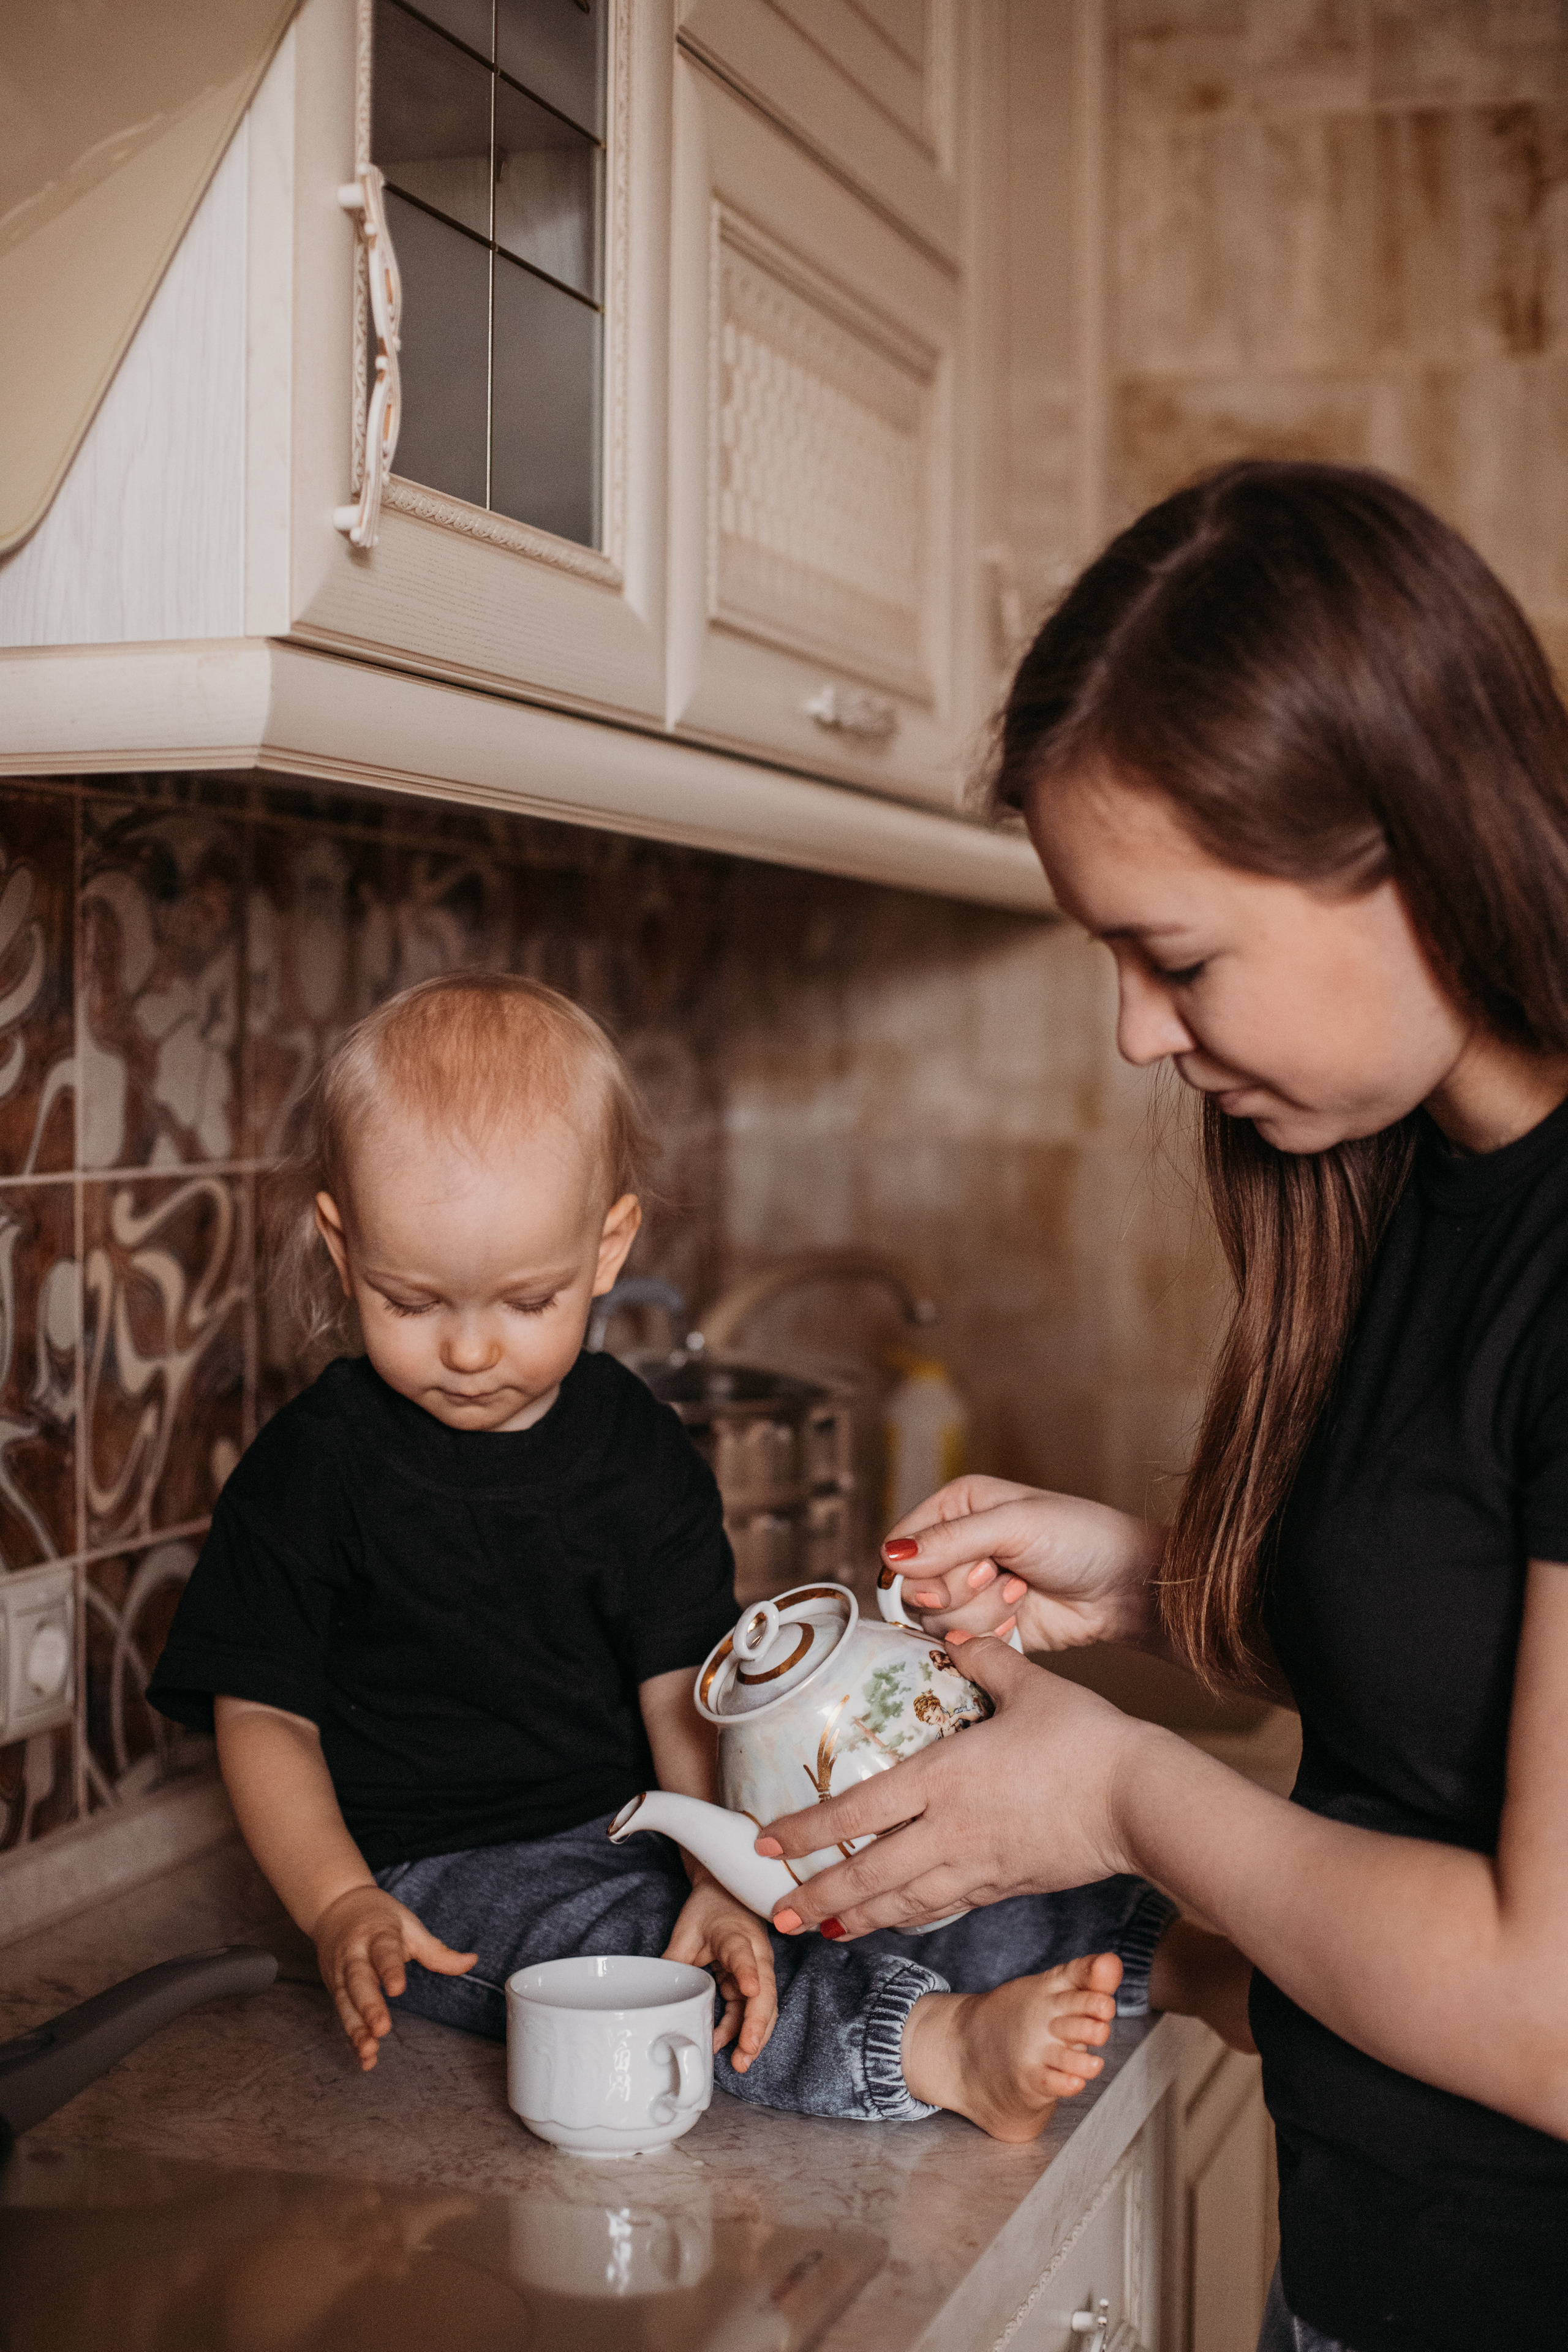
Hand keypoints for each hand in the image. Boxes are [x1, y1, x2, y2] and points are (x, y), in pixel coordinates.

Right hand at [312, 1884, 476, 2070]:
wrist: (336, 1907)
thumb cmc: (378, 1918)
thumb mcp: (408, 1926)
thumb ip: (436, 1950)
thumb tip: (472, 1961)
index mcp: (377, 1934)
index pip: (384, 1952)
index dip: (390, 1970)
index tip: (397, 1989)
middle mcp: (354, 1955)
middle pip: (359, 1981)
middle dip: (369, 2006)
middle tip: (381, 2027)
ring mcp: (340, 1973)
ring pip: (346, 2002)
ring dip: (356, 2028)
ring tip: (369, 2050)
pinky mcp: (334, 1989)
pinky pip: (343, 2015)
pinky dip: (351, 2037)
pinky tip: (364, 2058)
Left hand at [663, 1868, 778, 2072]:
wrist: (725, 1892)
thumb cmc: (707, 1908)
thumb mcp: (686, 1931)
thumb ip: (675, 1962)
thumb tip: (658, 1997)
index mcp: (736, 1935)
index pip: (744, 1955)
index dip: (747, 1973)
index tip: (750, 1990)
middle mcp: (755, 1954)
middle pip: (764, 1991)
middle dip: (756, 2024)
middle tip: (745, 2052)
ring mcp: (757, 1969)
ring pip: (763, 2006)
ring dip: (755, 2034)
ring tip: (741, 2061)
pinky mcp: (753, 1980)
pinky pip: (751, 2008)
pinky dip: (742, 2028)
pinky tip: (728, 2045)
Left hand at [756, 1635, 1159, 1936]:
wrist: (1140, 1801)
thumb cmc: (1089, 1740)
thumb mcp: (1030, 1685)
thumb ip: (986, 1657)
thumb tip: (959, 1634)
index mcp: (945, 1778)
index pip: (858, 1811)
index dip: (807, 1830)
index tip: (767, 1844)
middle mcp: (951, 1830)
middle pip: (870, 1873)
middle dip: (819, 1895)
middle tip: (778, 1913)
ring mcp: (978, 1865)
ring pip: (904, 1902)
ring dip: (857, 1918)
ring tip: (822, 1929)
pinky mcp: (1006, 1885)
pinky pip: (946, 1908)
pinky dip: (912, 1918)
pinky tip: (897, 1920)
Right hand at [879, 1476, 1162, 1651]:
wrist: (1125, 1587)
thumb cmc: (1080, 1538)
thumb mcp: (1016, 1525)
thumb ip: (951, 1540)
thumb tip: (890, 1556)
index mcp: (955, 1507)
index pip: (900, 1546)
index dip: (923, 1568)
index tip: (976, 1565)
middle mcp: (955, 1547)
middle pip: (914, 1589)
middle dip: (961, 1590)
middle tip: (1001, 1576)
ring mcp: (969, 1589)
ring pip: (935, 1621)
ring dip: (981, 1613)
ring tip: (1020, 1593)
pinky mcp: (984, 1626)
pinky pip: (959, 1643)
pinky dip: (988, 1636)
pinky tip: (1019, 1620)